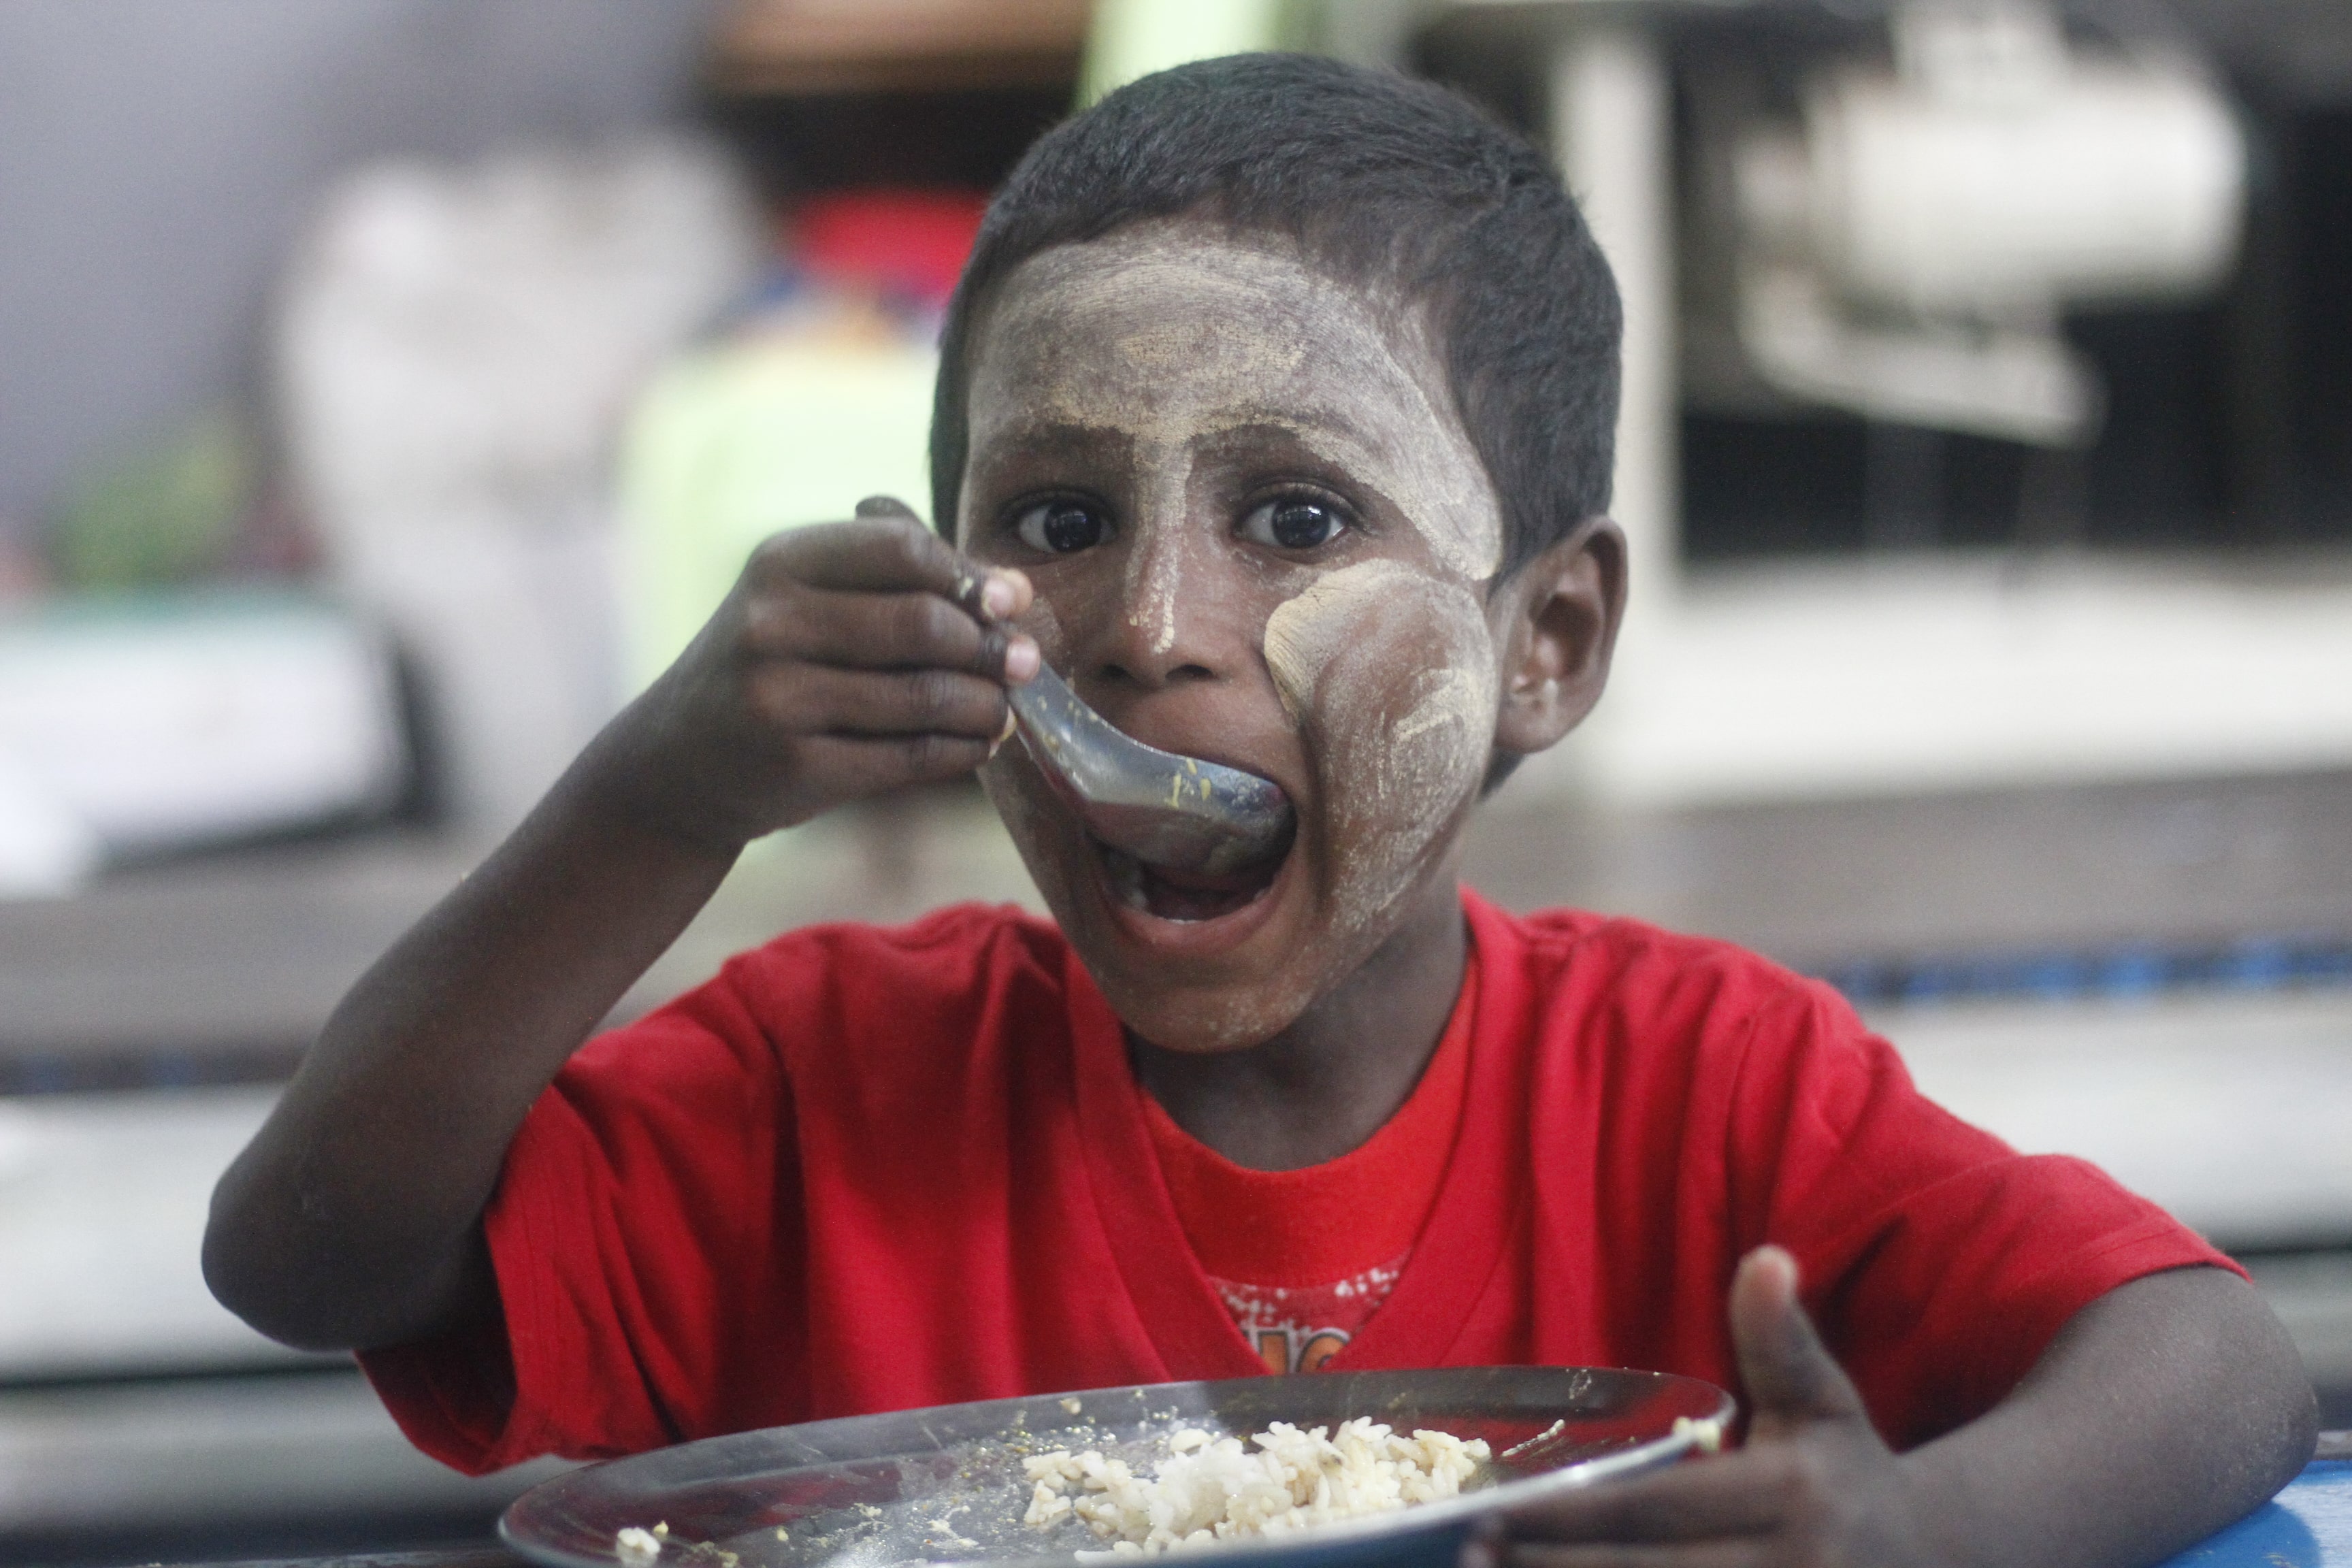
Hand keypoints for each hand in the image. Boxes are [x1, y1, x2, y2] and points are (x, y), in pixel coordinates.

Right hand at [589, 496, 1037, 848]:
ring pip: (925, 695)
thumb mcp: (805, 601)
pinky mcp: (797, 767)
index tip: (1011, 600)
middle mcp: (771, 623)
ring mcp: (779, 697)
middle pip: (923, 623)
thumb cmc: (771, 666)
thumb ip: (900, 584)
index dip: (971, 575)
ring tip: (1004, 708)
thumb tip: (1015, 592)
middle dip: (990, 646)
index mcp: (780, 562)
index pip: (902, 549)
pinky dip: (960, 750)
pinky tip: (977, 744)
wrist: (677, 762)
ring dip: (986, 705)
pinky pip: (909, 756)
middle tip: (1024, 662)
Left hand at [1467, 1247, 1935, 1567]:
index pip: (1655, 1512)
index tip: (1495, 1515)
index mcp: (1788, 1496)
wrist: (1940, 1563)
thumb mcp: (1823, 1403)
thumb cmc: (1852, 1476)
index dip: (1571, 1517)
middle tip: (1471, 1554)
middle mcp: (1792, 1567)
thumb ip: (1780, 1340)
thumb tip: (1765, 1256)